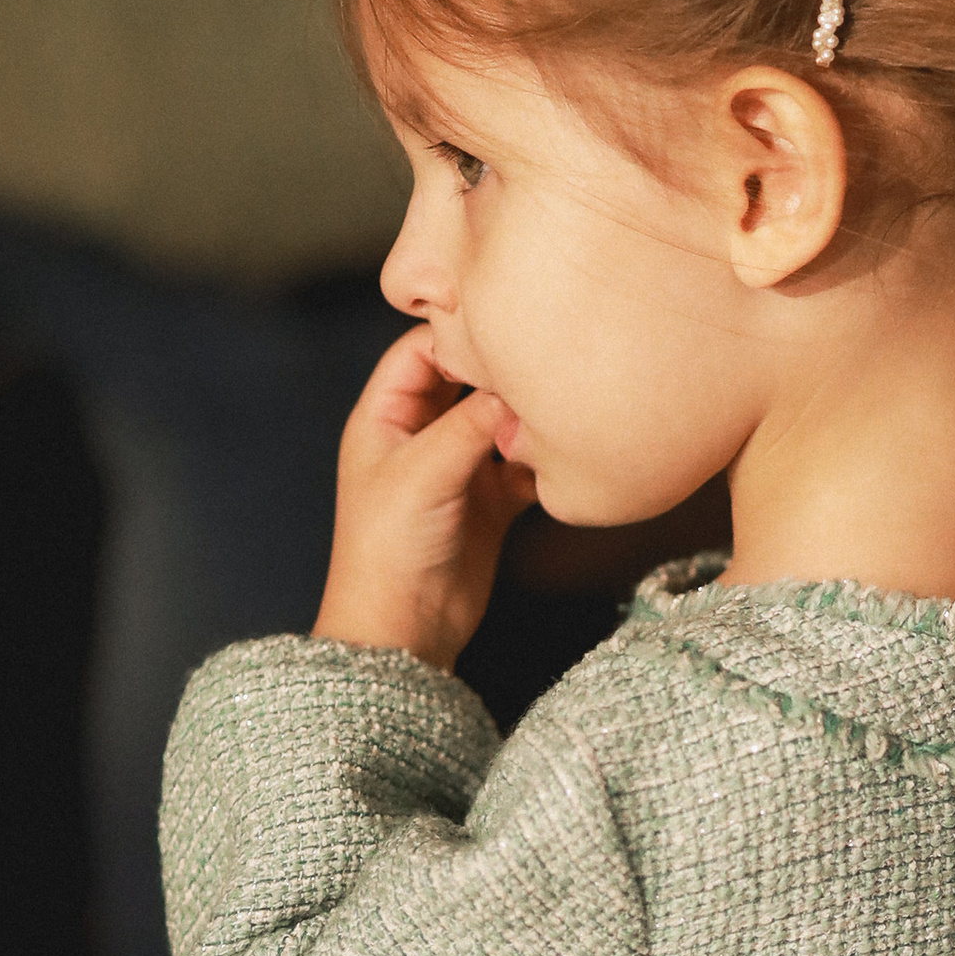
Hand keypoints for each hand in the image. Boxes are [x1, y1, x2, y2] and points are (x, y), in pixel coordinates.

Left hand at [312, 328, 534, 670]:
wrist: (401, 632)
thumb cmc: (387, 550)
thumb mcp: (425, 472)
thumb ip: (472, 423)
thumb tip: (520, 387)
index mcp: (385, 417)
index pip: (421, 350)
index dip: (458, 332)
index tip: (506, 323)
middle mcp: (420, 436)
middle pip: (466, 380)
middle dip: (502, 370)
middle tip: (546, 359)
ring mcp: (457, 469)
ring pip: (500, 421)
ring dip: (528, 417)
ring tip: (563, 406)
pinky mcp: (489, 503)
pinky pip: (524, 466)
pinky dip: (545, 460)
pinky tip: (569, 456)